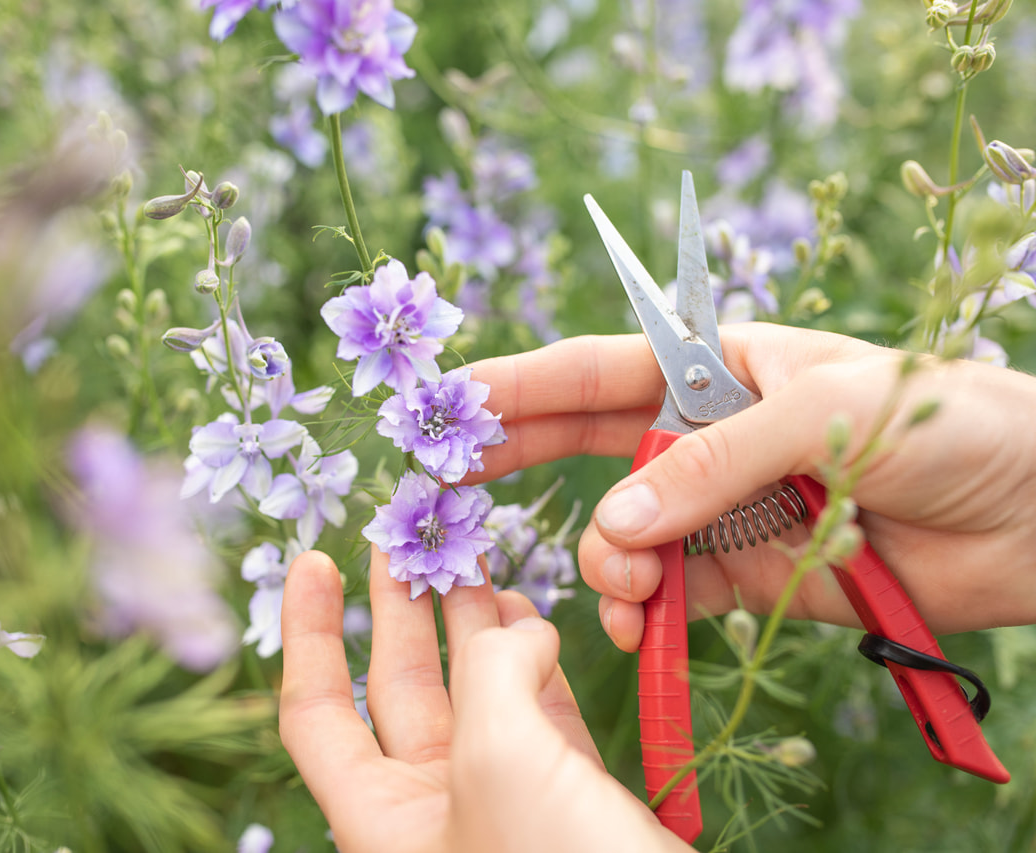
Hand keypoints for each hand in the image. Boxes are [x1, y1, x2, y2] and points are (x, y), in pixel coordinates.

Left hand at [278, 546, 692, 852]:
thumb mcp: (499, 761)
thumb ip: (491, 675)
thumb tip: (520, 631)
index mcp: (383, 819)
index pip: (316, 712)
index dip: (309, 633)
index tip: (314, 561)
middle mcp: (432, 810)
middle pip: (397, 687)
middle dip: (401, 608)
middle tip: (409, 532)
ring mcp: (503, 803)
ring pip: (474, 693)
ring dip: (473, 624)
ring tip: (472, 556)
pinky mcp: (570, 799)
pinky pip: (536, 711)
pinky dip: (533, 659)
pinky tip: (529, 614)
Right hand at [467, 323, 1035, 649]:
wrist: (1034, 513)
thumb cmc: (940, 421)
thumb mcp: (823, 412)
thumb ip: (713, 465)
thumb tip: (615, 526)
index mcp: (719, 369)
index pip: (598, 370)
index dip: (521, 383)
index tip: (451, 397)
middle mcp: (707, 436)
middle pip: (588, 444)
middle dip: (521, 461)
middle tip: (451, 481)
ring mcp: (722, 508)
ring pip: (624, 532)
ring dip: (606, 557)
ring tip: (623, 577)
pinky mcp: (743, 576)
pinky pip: (665, 592)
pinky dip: (637, 608)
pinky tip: (634, 618)